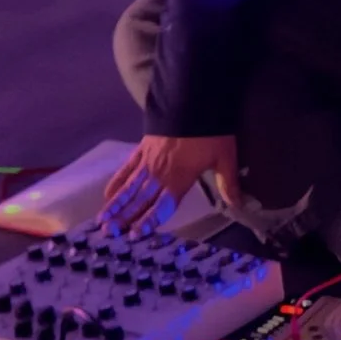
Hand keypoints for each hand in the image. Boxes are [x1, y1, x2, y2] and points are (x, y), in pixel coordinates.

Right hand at [101, 135, 236, 234]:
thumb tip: (238, 205)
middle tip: (109, 233)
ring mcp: (147, 162)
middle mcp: (159, 175)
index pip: (161, 207)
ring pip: (128, 188)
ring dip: (115, 205)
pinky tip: (106, 195)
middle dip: (124, 218)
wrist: (192, 104)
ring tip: (102, 220)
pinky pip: (125, 169)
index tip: (135, 235)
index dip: (148, 221)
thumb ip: (228, 183)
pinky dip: (115, 183)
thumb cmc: (211, 133)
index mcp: (179, 180)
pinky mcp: (141, 150)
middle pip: (139, 200)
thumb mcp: (226, 158)